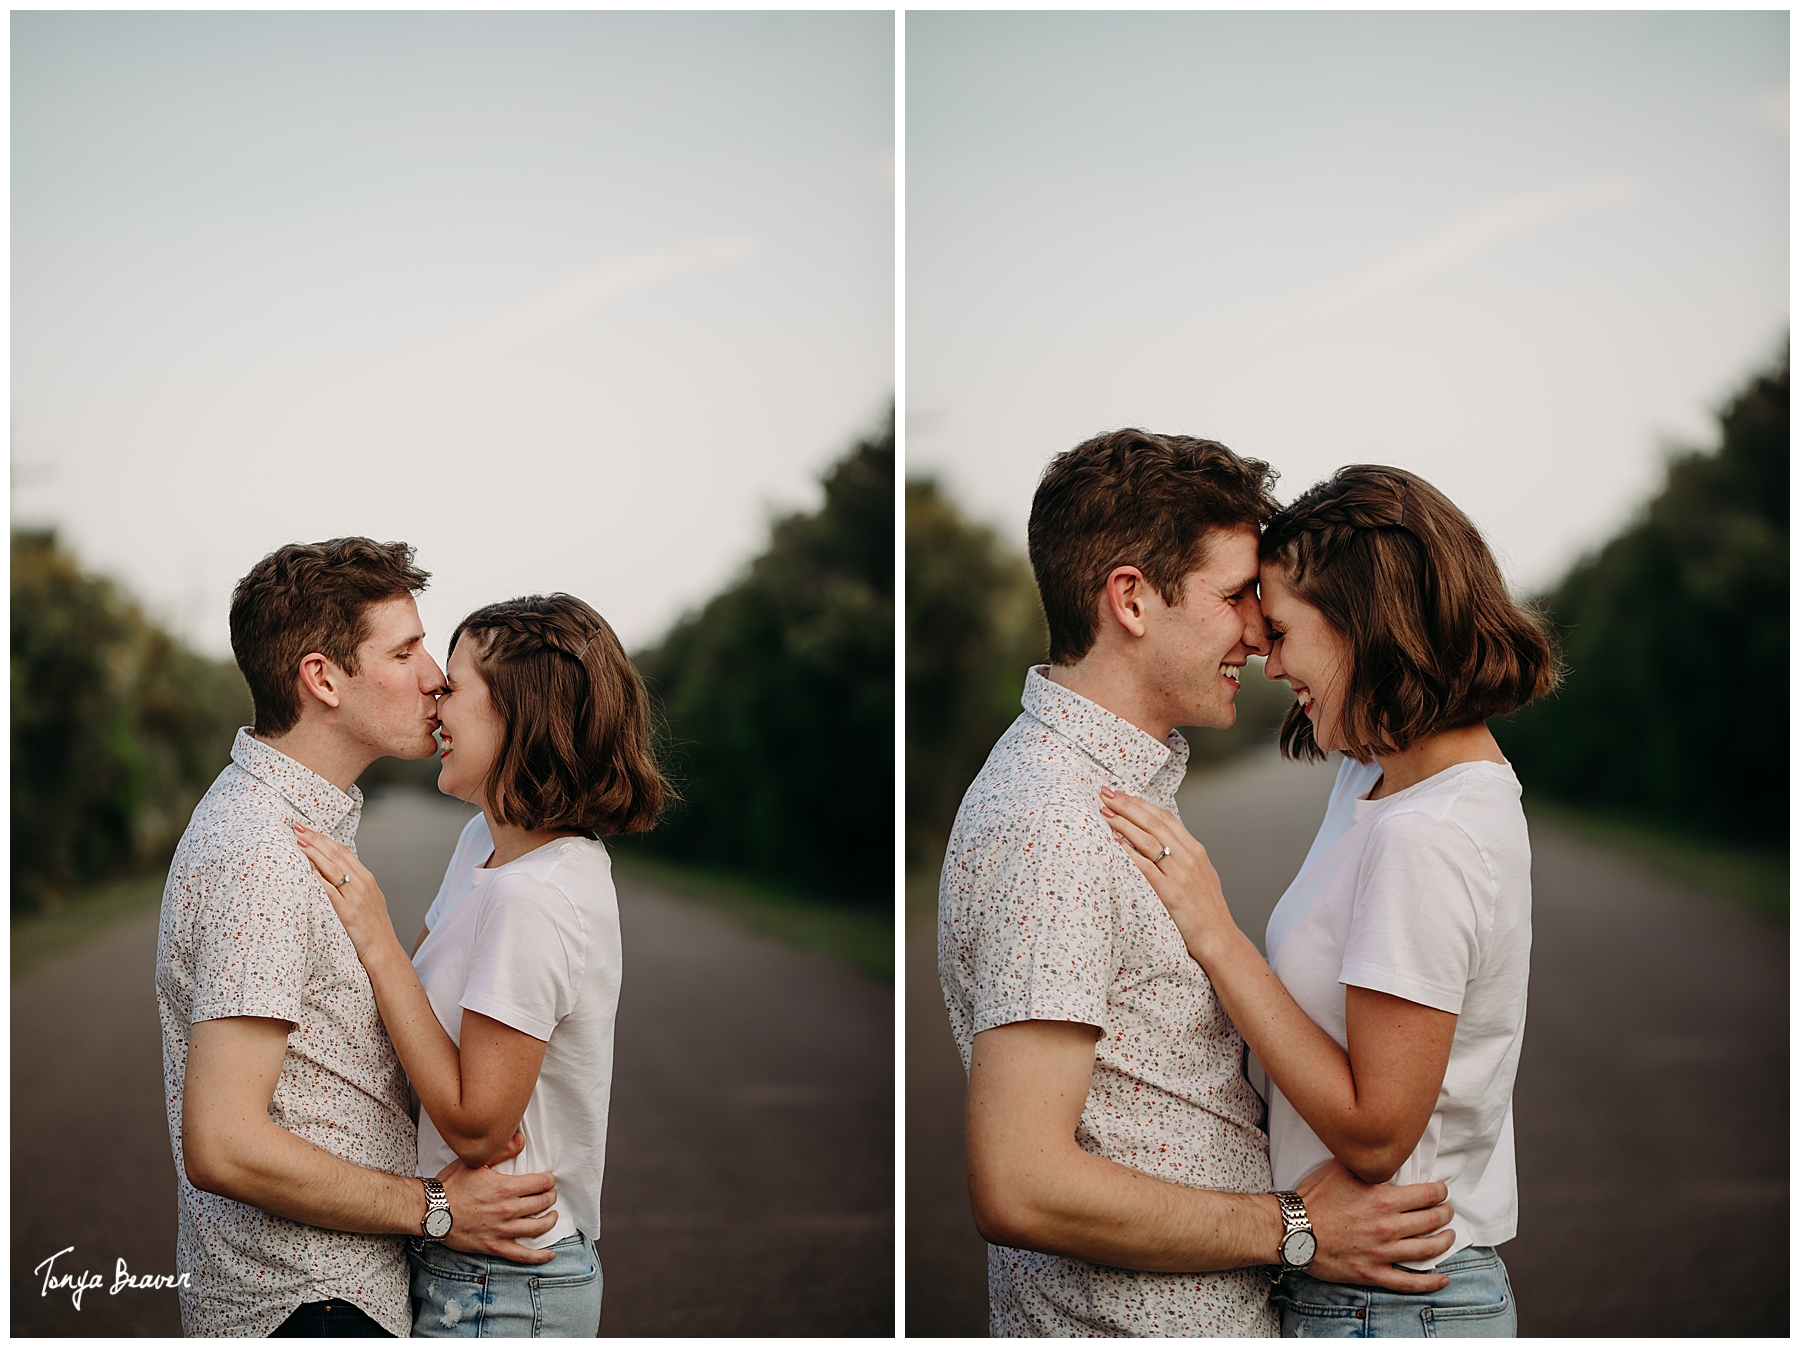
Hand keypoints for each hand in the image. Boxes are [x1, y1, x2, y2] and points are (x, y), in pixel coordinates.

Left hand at [292, 824, 396, 963]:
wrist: (383, 949)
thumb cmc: (373, 927)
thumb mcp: (368, 899)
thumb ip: (353, 885)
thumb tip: (331, 873)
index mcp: (367, 879)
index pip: (343, 852)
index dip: (325, 839)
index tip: (309, 830)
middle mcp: (362, 883)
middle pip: (336, 855)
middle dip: (316, 839)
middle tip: (298, 827)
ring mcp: (356, 896)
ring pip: (333, 868)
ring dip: (314, 853)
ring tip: (299, 842)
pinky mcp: (347, 911)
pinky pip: (330, 890)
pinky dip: (319, 878)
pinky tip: (307, 869)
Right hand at [438, 1134, 559, 1264]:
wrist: (431, 1211)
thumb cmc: (452, 1185)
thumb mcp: (476, 1162)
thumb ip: (502, 1151)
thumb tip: (522, 1140)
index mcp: (506, 1188)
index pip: (541, 1183)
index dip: (549, 1180)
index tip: (549, 1180)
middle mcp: (508, 1210)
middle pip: (543, 1203)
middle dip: (550, 1197)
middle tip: (549, 1194)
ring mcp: (502, 1230)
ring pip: (538, 1228)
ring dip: (550, 1220)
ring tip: (552, 1215)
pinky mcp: (494, 1246)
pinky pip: (522, 1255)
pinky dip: (539, 1257)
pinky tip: (550, 1254)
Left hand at [1099, 787, 1235, 962]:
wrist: (1219, 938)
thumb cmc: (1206, 910)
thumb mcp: (1199, 874)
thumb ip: (1181, 856)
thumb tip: (1156, 840)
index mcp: (1195, 850)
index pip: (1165, 817)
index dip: (1141, 803)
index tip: (1122, 794)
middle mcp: (1189, 858)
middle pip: (1154, 823)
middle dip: (1127, 805)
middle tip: (1106, 794)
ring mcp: (1180, 874)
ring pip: (1148, 840)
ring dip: (1123, 823)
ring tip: (1105, 812)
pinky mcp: (1171, 893)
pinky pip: (1145, 867)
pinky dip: (1128, 852)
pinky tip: (1114, 842)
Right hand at [1296, 1158, 1455, 1291]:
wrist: (1293, 1229)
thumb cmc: (1313, 1198)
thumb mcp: (1339, 1169)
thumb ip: (1365, 1163)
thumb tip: (1379, 1153)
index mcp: (1382, 1200)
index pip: (1427, 1195)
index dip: (1440, 1192)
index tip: (1442, 1191)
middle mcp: (1387, 1227)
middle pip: (1431, 1221)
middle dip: (1444, 1214)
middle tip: (1447, 1211)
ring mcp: (1382, 1253)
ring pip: (1426, 1250)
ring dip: (1443, 1242)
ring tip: (1449, 1236)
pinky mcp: (1372, 1272)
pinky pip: (1408, 1282)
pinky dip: (1430, 1282)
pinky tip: (1443, 1278)